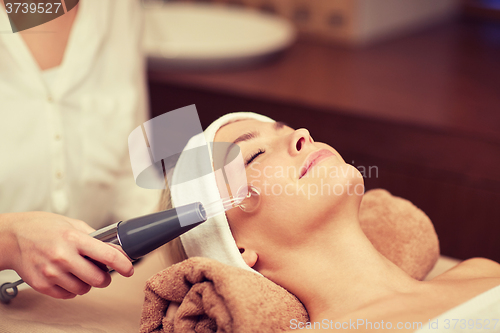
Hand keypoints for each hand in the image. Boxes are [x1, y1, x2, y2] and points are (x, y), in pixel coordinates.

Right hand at [0, 212, 133, 298]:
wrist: (11, 238)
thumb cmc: (42, 228)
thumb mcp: (71, 224)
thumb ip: (93, 236)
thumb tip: (114, 248)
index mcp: (74, 238)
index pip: (107, 255)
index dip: (123, 264)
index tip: (129, 268)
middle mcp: (63, 256)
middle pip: (98, 279)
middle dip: (105, 277)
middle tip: (103, 273)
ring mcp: (51, 272)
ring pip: (84, 289)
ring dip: (88, 284)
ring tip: (80, 272)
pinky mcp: (42, 285)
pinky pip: (67, 295)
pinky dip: (72, 289)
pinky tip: (68, 277)